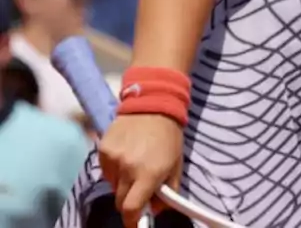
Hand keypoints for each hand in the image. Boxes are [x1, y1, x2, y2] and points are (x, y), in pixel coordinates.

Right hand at [97, 113, 184, 227]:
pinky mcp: (102, 149)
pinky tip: (125, 156)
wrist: (153, 105)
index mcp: (149, 173)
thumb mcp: (176, 164)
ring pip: (112, 185)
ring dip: (121, 183)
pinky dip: (114, 170)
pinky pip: (105, 171)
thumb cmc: (169, 137)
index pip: (131, 208)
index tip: (136, 222)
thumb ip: (168, 191)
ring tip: (134, 167)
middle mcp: (128, 168)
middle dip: (129, 201)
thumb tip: (155, 209)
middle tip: (138, 191)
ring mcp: (112, 159)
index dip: (132, 220)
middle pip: (120, 200)